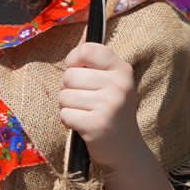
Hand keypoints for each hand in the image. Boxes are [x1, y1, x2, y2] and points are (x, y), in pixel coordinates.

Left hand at [59, 42, 151, 172]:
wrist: (125, 149)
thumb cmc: (109, 110)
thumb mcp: (110, 82)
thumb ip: (93, 63)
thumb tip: (76, 41)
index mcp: (122, 70)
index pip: (88, 49)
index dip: (74, 59)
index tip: (78, 69)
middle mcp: (119, 85)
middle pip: (69, 75)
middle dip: (70, 89)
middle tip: (86, 101)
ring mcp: (110, 105)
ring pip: (64, 96)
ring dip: (68, 107)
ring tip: (86, 113)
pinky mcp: (97, 124)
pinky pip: (64, 114)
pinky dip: (68, 121)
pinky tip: (83, 125)